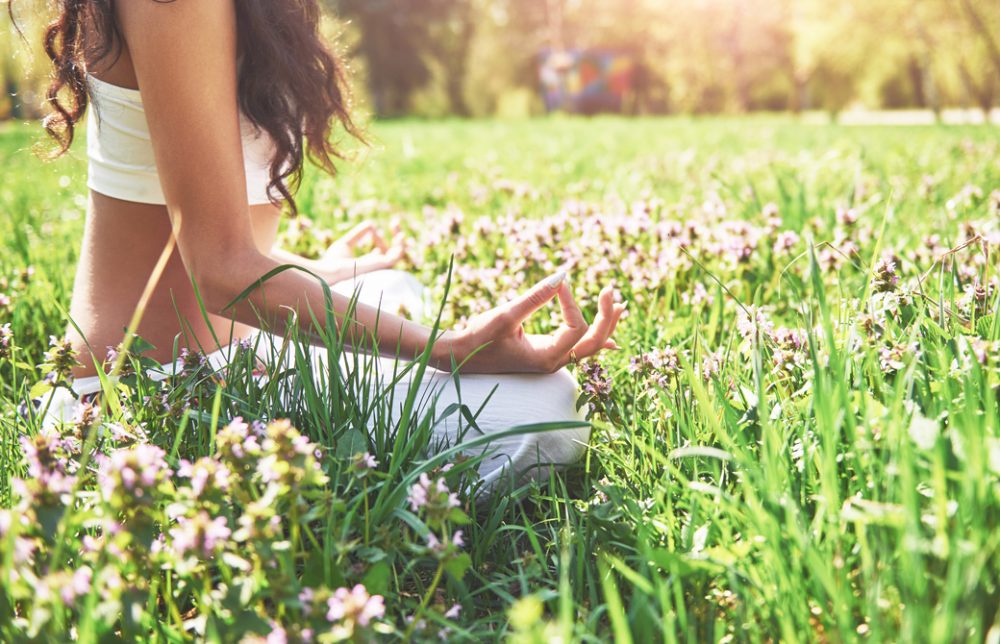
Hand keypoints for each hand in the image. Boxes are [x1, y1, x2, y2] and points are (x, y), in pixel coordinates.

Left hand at [321, 220, 405, 280]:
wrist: (330, 270)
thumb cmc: (333, 261)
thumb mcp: (346, 243)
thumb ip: (358, 234)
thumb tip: (371, 223)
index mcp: (367, 262)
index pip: (380, 252)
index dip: (377, 237)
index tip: (371, 228)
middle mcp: (375, 266)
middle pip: (393, 253)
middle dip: (396, 238)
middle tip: (395, 222)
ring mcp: (379, 266)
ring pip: (398, 255)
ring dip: (400, 240)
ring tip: (396, 224)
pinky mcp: (381, 265)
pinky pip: (396, 257)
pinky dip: (400, 245)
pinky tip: (398, 235)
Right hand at [443, 272, 625, 373]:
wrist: (461, 356)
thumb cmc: (479, 337)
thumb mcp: (506, 315)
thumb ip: (535, 297)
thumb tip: (563, 276)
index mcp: (547, 357)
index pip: (576, 327)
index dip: (570, 301)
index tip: (558, 282)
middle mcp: (554, 362)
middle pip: (594, 342)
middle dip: (605, 316)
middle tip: (611, 291)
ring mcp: (551, 360)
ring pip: (589, 346)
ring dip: (604, 325)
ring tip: (619, 306)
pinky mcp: (545, 353)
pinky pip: (578, 348)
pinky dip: (593, 338)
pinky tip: (609, 338)